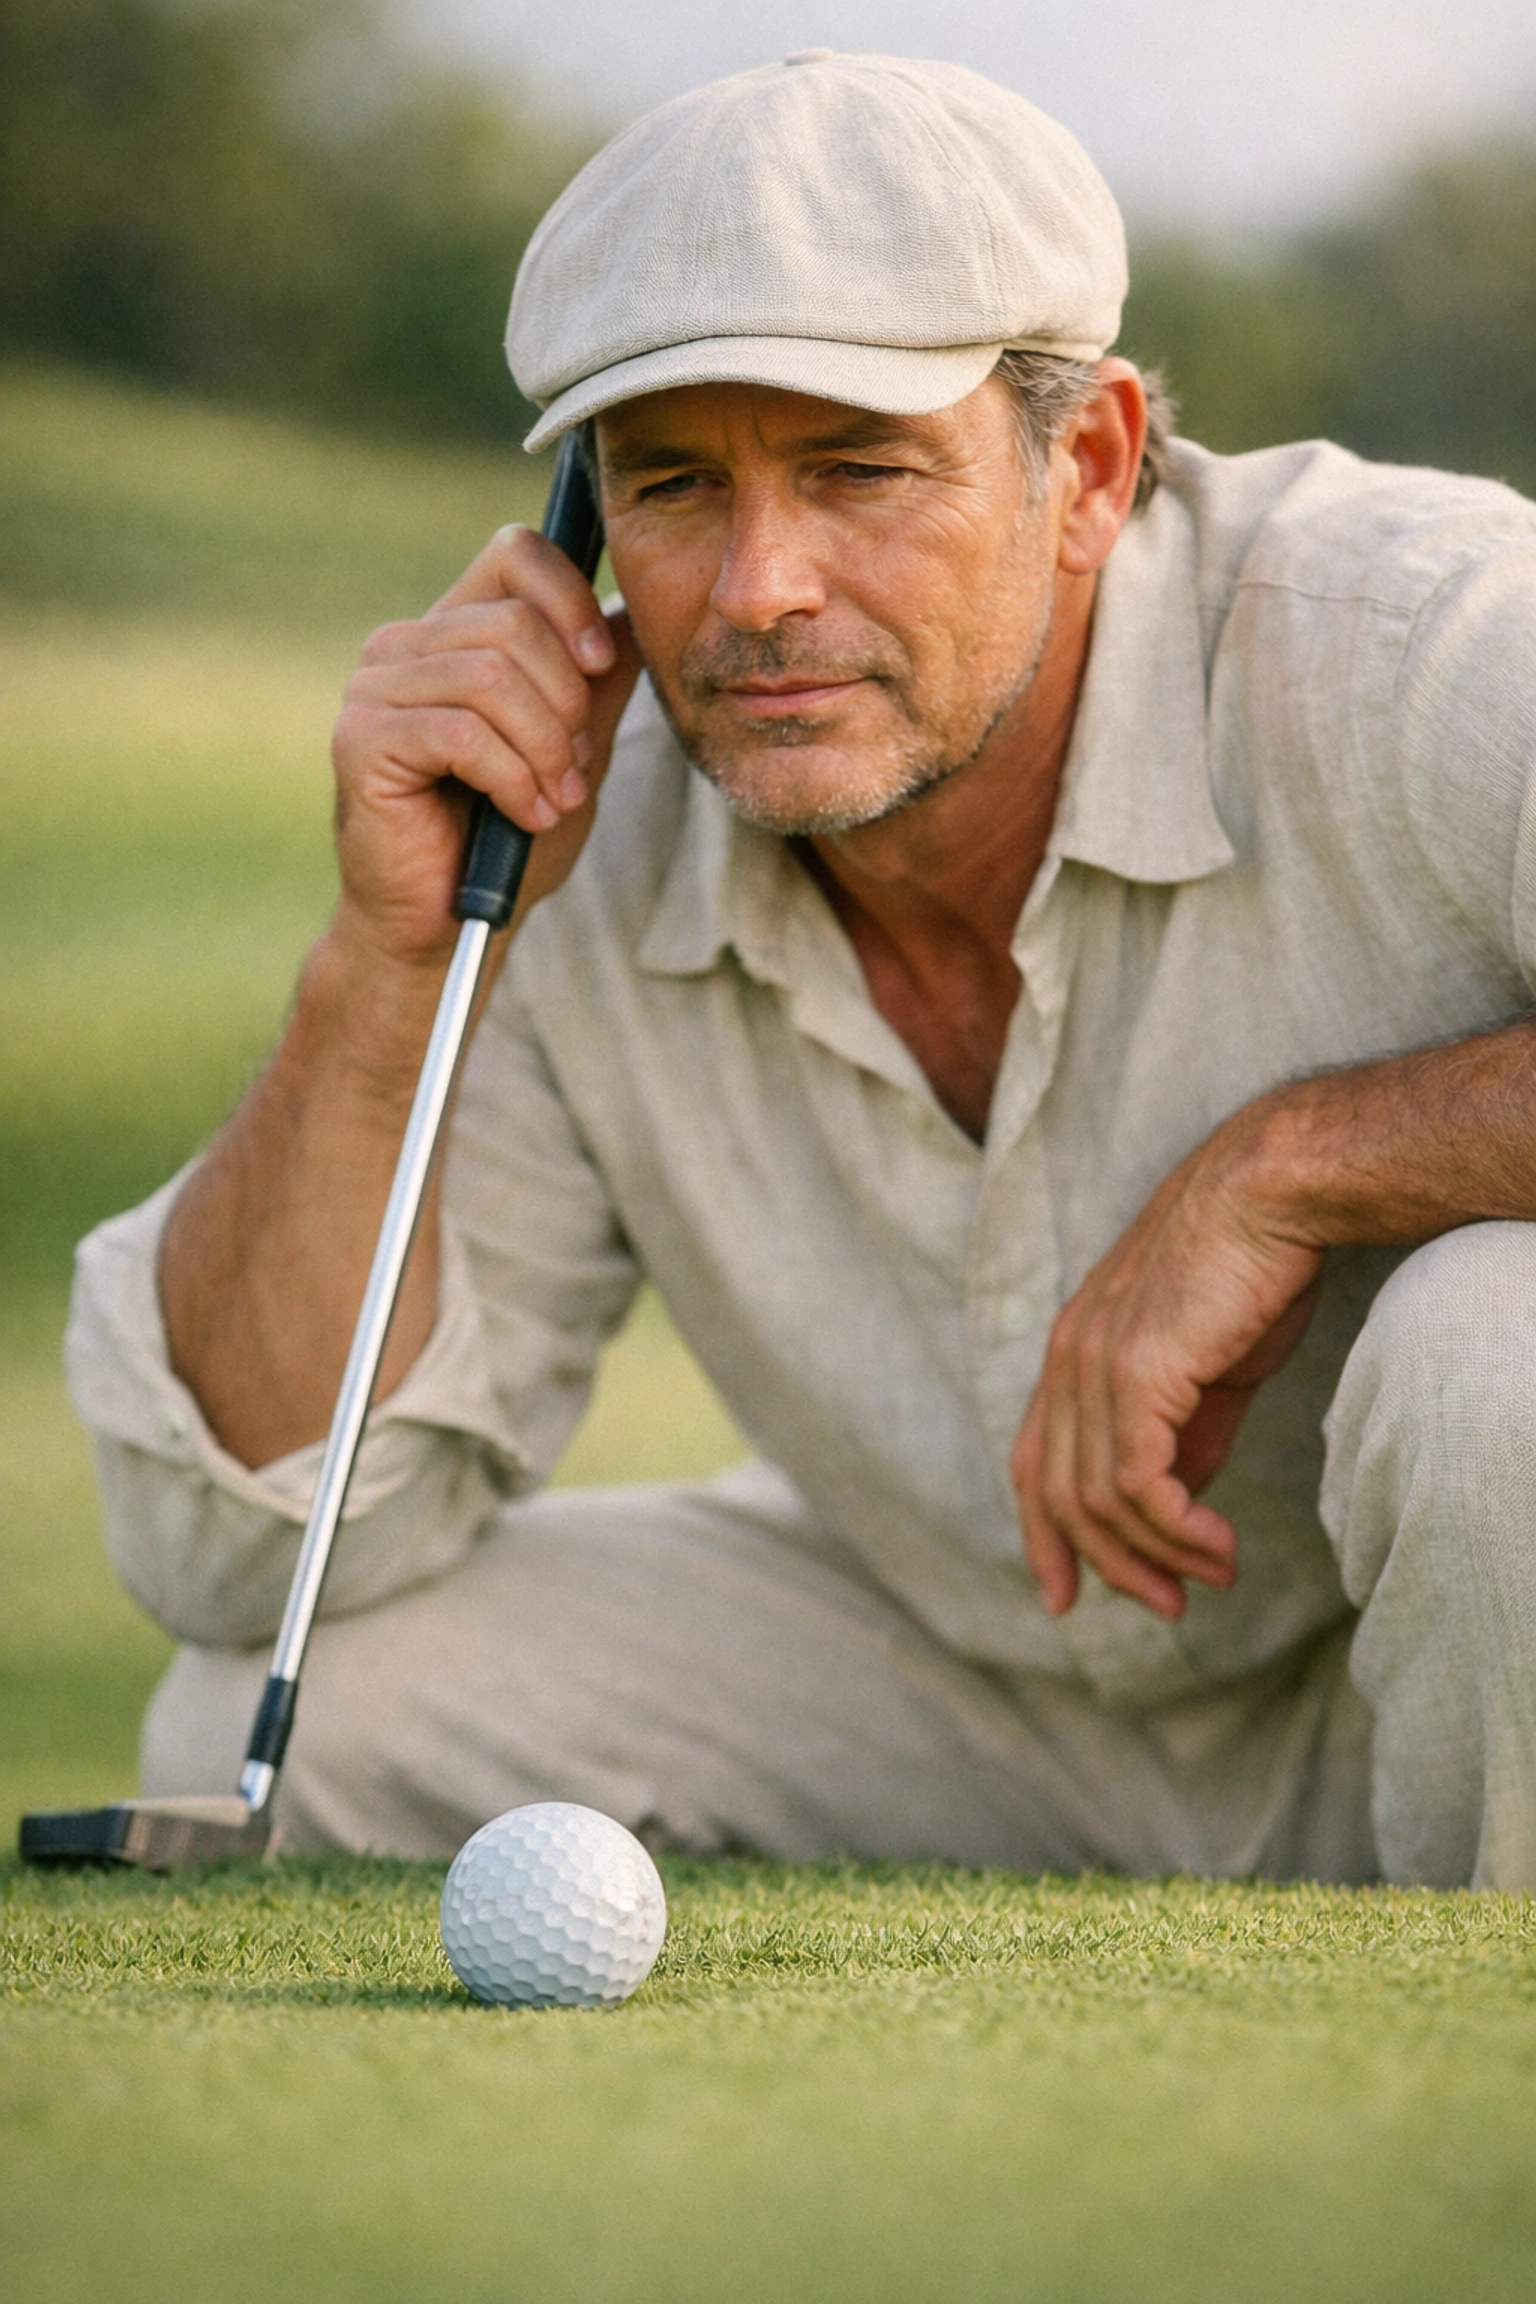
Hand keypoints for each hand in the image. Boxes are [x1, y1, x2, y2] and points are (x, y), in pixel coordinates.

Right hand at [330, 526, 641, 967]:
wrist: (445, 926)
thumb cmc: (504, 839)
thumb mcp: (574, 752)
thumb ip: (597, 686)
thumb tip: (630, 617)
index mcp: (453, 631)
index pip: (516, 554)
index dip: (571, 600)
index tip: (601, 666)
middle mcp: (404, 646)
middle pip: (515, 624)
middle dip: (568, 704)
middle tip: (573, 770)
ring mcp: (374, 688)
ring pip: (491, 677)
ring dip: (543, 748)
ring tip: (552, 799)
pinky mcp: (361, 739)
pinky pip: (462, 732)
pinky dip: (512, 779)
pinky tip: (522, 814)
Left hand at [1010, 1118, 1323, 1618]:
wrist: (1272, 1194)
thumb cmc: (1249, 1270)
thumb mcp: (1207, 1368)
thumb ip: (1184, 1432)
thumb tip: (1175, 1500)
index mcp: (1071, 1353)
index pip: (1031, 1463)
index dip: (1042, 1536)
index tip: (1065, 1598)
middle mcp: (1067, 1359)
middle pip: (1058, 1495)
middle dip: (1111, 1565)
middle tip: (1171, 1606)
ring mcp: (1093, 1363)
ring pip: (1099, 1499)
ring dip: (1159, 1554)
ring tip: (1217, 1574)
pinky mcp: (1135, 1370)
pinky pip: (1136, 1482)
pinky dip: (1176, 1529)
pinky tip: (1219, 1545)